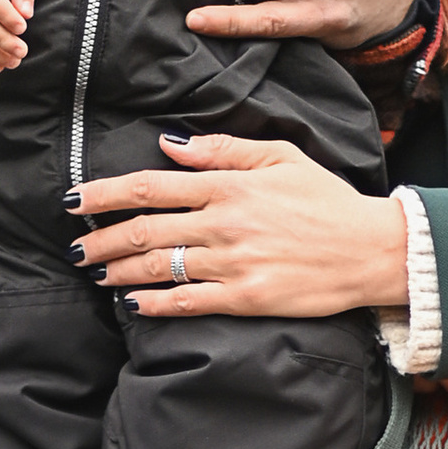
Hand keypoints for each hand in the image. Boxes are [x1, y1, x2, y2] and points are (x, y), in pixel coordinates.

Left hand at [71, 132, 412, 321]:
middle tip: (75, 246)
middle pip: (143, 230)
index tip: (76, 200)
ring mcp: (233, 263)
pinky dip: (154, 304)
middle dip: (100, 239)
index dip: (105, 193)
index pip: (151, 186)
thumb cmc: (328, 200)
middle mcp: (224, 223)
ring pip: (158, 267)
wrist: (372, 249)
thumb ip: (222, 150)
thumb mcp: (280, 157)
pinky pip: (188, 303)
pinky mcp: (246, 298)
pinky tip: (133, 303)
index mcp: (229, 185)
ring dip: (118, 270)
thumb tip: (169, 144)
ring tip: (95, 272)